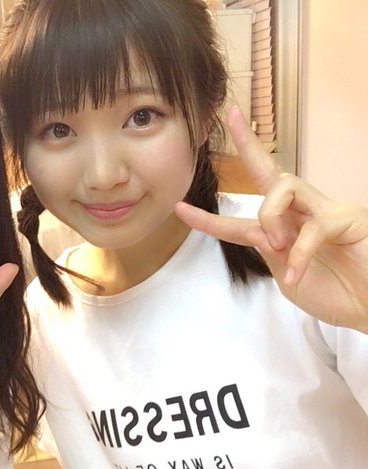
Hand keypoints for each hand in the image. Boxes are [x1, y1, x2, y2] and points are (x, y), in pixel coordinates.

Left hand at [175, 106, 367, 333]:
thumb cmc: (336, 294)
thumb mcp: (289, 278)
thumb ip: (270, 254)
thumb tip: (253, 229)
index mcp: (284, 228)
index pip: (242, 216)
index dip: (209, 216)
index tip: (179, 208)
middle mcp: (302, 212)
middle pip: (270, 172)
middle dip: (248, 144)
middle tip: (231, 116)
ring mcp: (326, 211)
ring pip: (284, 186)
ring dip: (270, 215)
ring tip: (278, 244)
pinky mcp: (347, 218)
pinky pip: (312, 226)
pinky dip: (298, 253)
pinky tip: (296, 273)